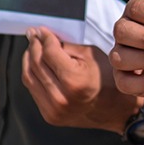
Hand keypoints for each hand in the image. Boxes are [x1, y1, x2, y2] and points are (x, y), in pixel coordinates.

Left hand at [22, 27, 140, 131]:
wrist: (115, 110)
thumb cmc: (106, 79)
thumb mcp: (91, 55)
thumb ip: (65, 46)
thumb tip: (43, 36)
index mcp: (75, 81)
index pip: (49, 52)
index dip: (43, 37)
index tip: (40, 29)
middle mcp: (62, 98)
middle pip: (37, 63)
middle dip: (34, 45)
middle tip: (33, 34)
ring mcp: (54, 110)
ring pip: (29, 77)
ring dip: (28, 59)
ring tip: (33, 47)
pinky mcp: (49, 116)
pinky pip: (32, 89)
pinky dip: (32, 74)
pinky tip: (36, 64)